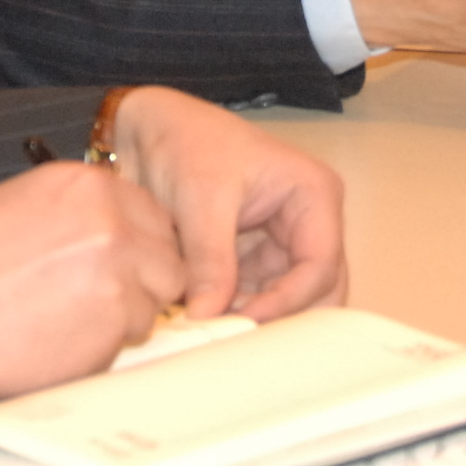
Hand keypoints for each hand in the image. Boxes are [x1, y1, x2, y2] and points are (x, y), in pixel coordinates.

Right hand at [0, 162, 185, 403]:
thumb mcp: (15, 208)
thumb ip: (72, 213)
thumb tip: (109, 230)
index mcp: (81, 183)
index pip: (148, 212)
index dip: (136, 245)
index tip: (115, 265)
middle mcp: (110, 217)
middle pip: (166, 253)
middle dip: (142, 280)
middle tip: (96, 300)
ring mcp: (119, 267)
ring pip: (156, 298)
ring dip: (125, 315)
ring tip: (66, 321)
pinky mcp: (116, 318)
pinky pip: (133, 337)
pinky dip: (105, 345)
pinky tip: (59, 340)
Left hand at [104, 86, 346, 321]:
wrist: (145, 129)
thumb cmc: (183, 139)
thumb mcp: (200, 198)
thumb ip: (209, 259)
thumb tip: (210, 314)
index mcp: (313, 195)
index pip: (320, 265)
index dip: (288, 300)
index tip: (247, 321)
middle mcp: (307, 222)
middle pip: (317, 290)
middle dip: (284, 317)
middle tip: (242, 336)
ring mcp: (280, 243)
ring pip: (286, 300)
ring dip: (256, 318)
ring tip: (219, 331)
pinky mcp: (251, 259)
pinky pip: (254, 298)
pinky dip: (235, 311)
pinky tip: (208, 320)